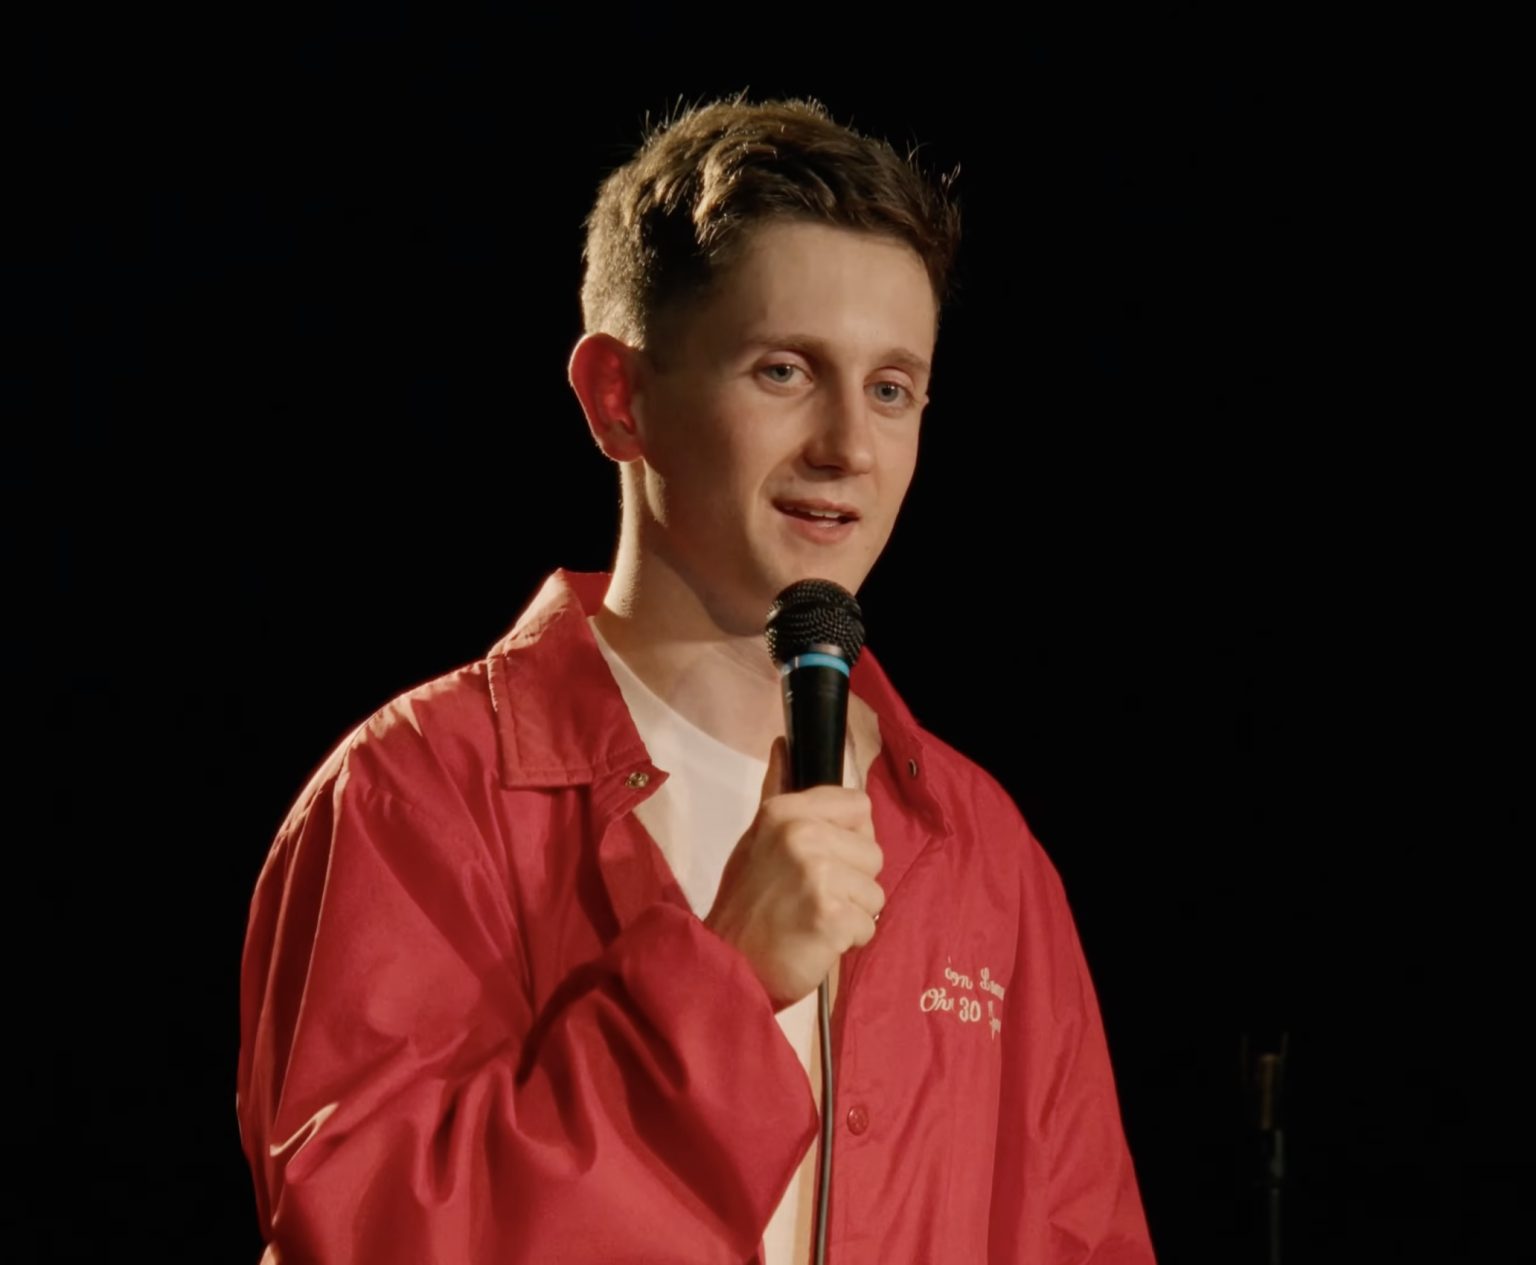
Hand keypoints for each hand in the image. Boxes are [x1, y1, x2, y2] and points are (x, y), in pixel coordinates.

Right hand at [704, 737, 884, 1008]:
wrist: (726, 962)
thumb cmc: (745, 901)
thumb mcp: (756, 837)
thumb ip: (778, 790)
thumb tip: (784, 743)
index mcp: (787, 811)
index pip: (859, 806)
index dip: (849, 835)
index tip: (824, 857)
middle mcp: (803, 835)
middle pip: (873, 851)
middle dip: (852, 880)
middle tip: (812, 896)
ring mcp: (818, 875)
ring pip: (875, 893)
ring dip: (852, 913)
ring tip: (813, 918)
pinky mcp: (831, 917)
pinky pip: (868, 926)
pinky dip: (848, 941)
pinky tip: (816, 940)